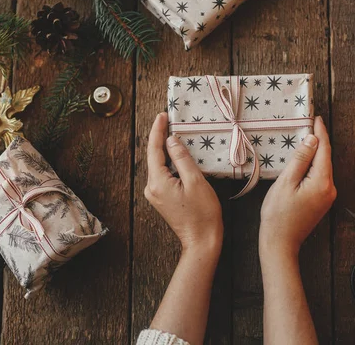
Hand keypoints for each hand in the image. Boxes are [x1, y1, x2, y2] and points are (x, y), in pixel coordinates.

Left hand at [144, 112, 222, 251]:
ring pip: (158, 166)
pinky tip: (175, 154)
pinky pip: (163, 174)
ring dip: (164, 149)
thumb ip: (182, 158)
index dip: (157, 131)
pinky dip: (168, 162)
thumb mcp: (195, 181)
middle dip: (159, 137)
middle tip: (167, 119)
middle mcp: (151, 188)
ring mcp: (156, 195)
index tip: (162, 115)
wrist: (202, 240)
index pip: (154, 150)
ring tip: (172, 132)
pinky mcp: (162, 199)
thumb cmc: (202, 212)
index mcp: (157, 182)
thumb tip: (171, 141)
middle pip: (153, 157)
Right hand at [260, 116, 335, 256]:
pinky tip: (303, 161)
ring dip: (314, 154)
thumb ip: (300, 159)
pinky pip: (319, 177)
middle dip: (318, 141)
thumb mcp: (286, 182)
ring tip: (304, 139)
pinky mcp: (321, 201)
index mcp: (322, 182)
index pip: (324, 150)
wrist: (280, 243)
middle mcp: (330, 188)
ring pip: (322, 168)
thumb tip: (312, 140)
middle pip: (325, 158)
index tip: (316, 117)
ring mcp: (327, 196)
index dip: (320, 132)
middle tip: (309, 123)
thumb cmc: (278, 214)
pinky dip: (312, 166)